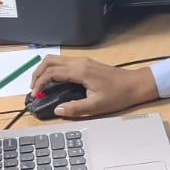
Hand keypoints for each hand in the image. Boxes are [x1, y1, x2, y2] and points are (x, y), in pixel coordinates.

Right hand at [27, 56, 157, 118]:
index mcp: (79, 71)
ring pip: (56, 59)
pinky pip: (64, 63)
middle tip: (34, 88)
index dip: (39, 83)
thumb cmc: (118, 95)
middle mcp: (79, 62)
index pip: (51, 73)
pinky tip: (54, 82)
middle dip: (37, 73)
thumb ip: (75, 108)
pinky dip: (54, 70)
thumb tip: (57, 110)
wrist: (135, 85)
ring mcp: (83, 61)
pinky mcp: (86, 64)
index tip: (35, 94)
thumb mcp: (96, 106)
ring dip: (45, 70)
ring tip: (41, 85)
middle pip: (49, 61)